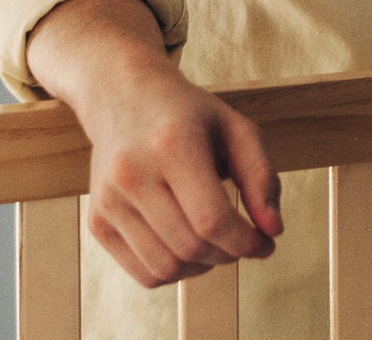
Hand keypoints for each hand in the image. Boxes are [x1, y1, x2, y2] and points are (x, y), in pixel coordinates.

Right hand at [28, 0, 282, 287]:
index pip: (211, 220)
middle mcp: (133, 174)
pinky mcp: (98, 222)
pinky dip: (175, 272)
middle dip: (228, 254)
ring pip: (166, 268)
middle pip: (190, 246)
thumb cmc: (188, 115)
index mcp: (172, 144)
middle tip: (243, 241)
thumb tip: (273, 231)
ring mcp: (110, 201)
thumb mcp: (236, 128)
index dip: (245, 242)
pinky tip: (187, 247)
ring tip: (215, 243)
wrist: (124, 97)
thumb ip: (261, 177)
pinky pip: (144, 274)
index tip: (265, 244)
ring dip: (203, 267)